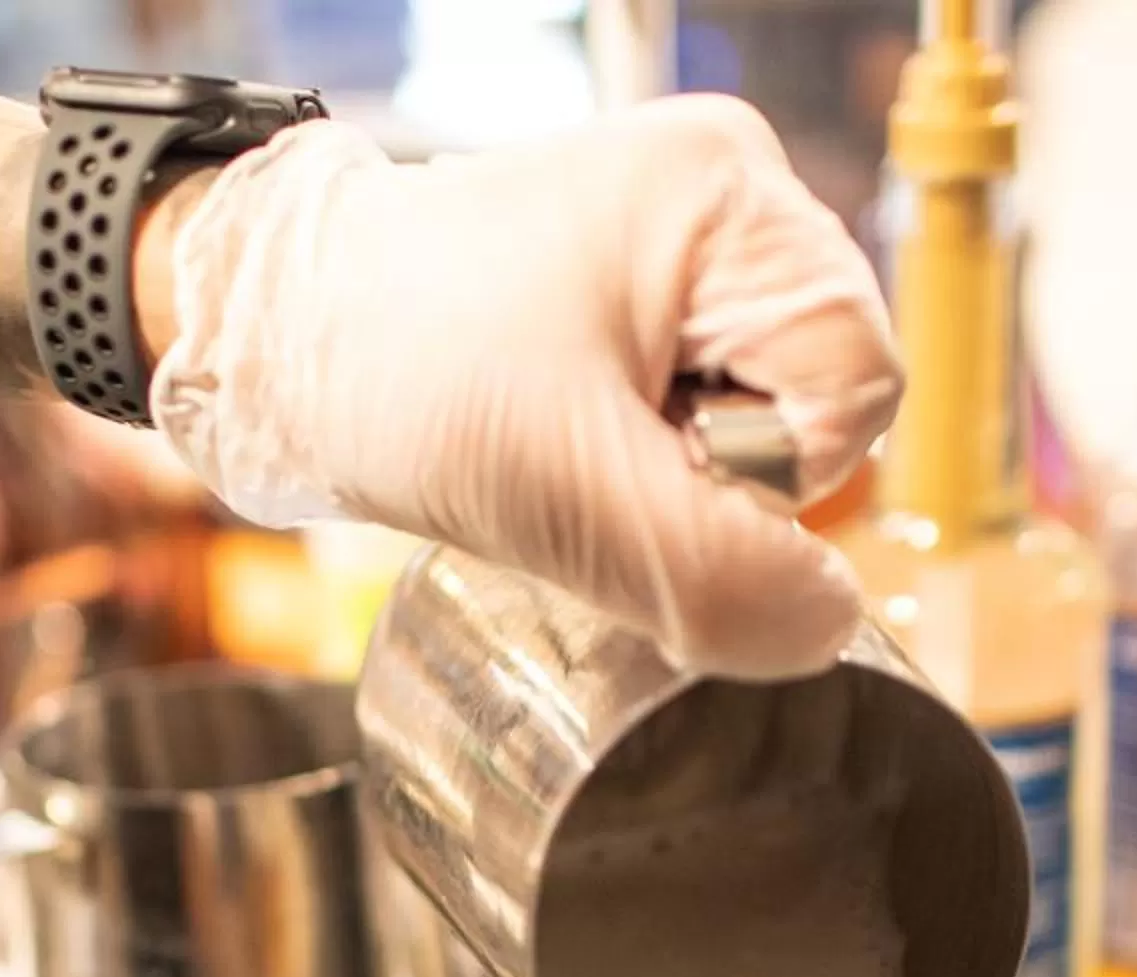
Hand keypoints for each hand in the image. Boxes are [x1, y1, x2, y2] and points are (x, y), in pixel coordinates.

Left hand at [147, 100, 902, 678]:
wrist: (280, 341)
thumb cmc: (396, 375)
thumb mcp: (566, 497)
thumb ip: (720, 579)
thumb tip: (832, 624)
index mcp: (727, 195)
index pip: (856, 386)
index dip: (760, 468)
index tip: (637, 458)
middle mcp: (729, 192)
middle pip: (824, 398)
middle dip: (718, 465)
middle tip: (591, 453)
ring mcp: (693, 236)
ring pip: (773, 413)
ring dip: (683, 465)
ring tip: (573, 439)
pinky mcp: (652, 285)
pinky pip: (715, 404)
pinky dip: (653, 449)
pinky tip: (578, 432)